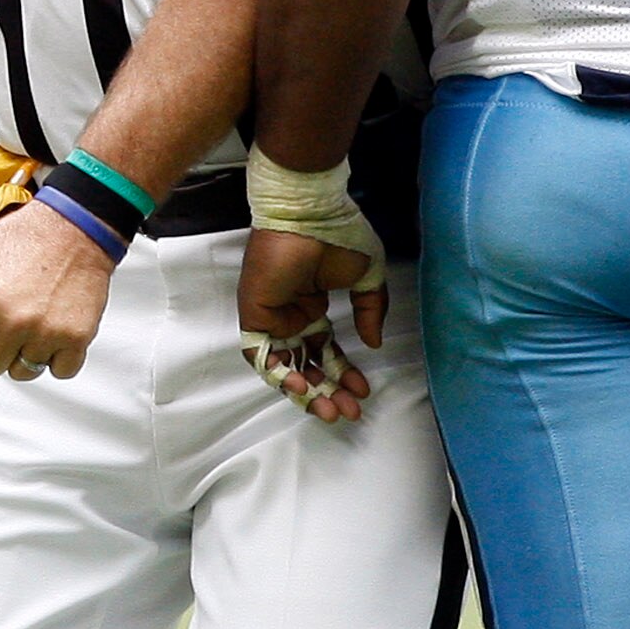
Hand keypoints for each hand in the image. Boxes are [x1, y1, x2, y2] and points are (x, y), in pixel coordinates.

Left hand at [0, 196, 113, 381]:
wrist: (75, 225)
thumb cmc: (17, 237)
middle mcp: (14, 318)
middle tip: (2, 324)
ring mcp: (47, 330)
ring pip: (23, 372)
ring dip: (23, 356)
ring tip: (27, 326)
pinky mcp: (77, 336)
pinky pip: (59, 370)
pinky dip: (56, 358)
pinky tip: (51, 332)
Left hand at [236, 227, 385, 422]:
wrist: (311, 216)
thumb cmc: (338, 237)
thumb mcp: (367, 278)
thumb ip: (370, 311)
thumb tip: (374, 344)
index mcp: (314, 308)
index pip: (326, 352)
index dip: (343, 374)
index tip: (362, 391)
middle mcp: (291, 316)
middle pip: (307, 365)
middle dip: (328, 391)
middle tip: (347, 412)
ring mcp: (272, 316)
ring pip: (285, 366)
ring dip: (306, 390)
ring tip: (329, 408)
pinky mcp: (256, 314)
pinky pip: (262, 354)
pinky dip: (280, 373)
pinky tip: (304, 385)